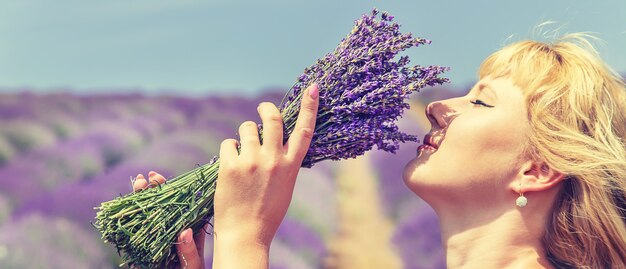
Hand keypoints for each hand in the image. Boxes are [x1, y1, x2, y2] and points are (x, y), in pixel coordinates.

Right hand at [132, 171, 206, 268]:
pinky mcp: (138, 250)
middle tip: (149, 177)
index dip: (173, 190)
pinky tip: (123, 206)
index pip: (181, 206)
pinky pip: (131, 232)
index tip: (162, 178)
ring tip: (139, 182)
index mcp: (187, 232)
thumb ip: (189, 251)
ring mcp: (153, 238)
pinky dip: (126, 219)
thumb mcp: (193, 266)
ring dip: (140, 198)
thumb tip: (185, 231)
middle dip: (154, 189)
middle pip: (162, 206)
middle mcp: (170, 231)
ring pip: (146, 214)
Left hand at [212, 83, 318, 267]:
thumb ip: (282, 162)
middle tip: (263, 110)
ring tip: (242, 152)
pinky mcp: (231, 165)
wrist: (245, 234)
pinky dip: (229, 150)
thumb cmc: (266, 212)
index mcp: (291, 166)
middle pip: (274, 119)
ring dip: (244, 135)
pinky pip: (229, 143)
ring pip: (247, 128)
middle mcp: (274, 160)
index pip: (305, 130)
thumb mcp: (285, 186)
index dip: (310, 106)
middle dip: (266, 109)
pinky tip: (230, 166)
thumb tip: (273, 140)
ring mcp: (252, 161)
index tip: (313, 87)